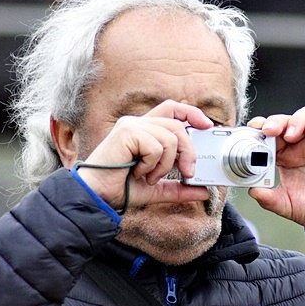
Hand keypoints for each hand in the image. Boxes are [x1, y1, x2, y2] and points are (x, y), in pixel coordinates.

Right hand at [74, 100, 214, 210]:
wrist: (97, 197)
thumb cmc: (120, 189)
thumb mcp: (157, 189)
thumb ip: (179, 188)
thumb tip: (204, 191)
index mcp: (144, 130)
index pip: (172, 109)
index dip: (192, 113)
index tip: (207, 126)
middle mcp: (137, 123)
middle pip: (178, 125)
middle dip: (189, 151)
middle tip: (187, 173)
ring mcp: (131, 126)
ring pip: (170, 137)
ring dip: (166, 164)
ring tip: (150, 176)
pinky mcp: (127, 132)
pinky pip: (156, 146)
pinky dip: (152, 164)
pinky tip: (137, 172)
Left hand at [247, 106, 304, 230]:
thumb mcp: (286, 205)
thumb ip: (269, 199)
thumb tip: (253, 191)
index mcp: (285, 156)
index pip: (270, 135)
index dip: (260, 129)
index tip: (252, 131)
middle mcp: (301, 145)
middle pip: (286, 121)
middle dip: (275, 121)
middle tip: (268, 130)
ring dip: (297, 120)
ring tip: (291, 134)